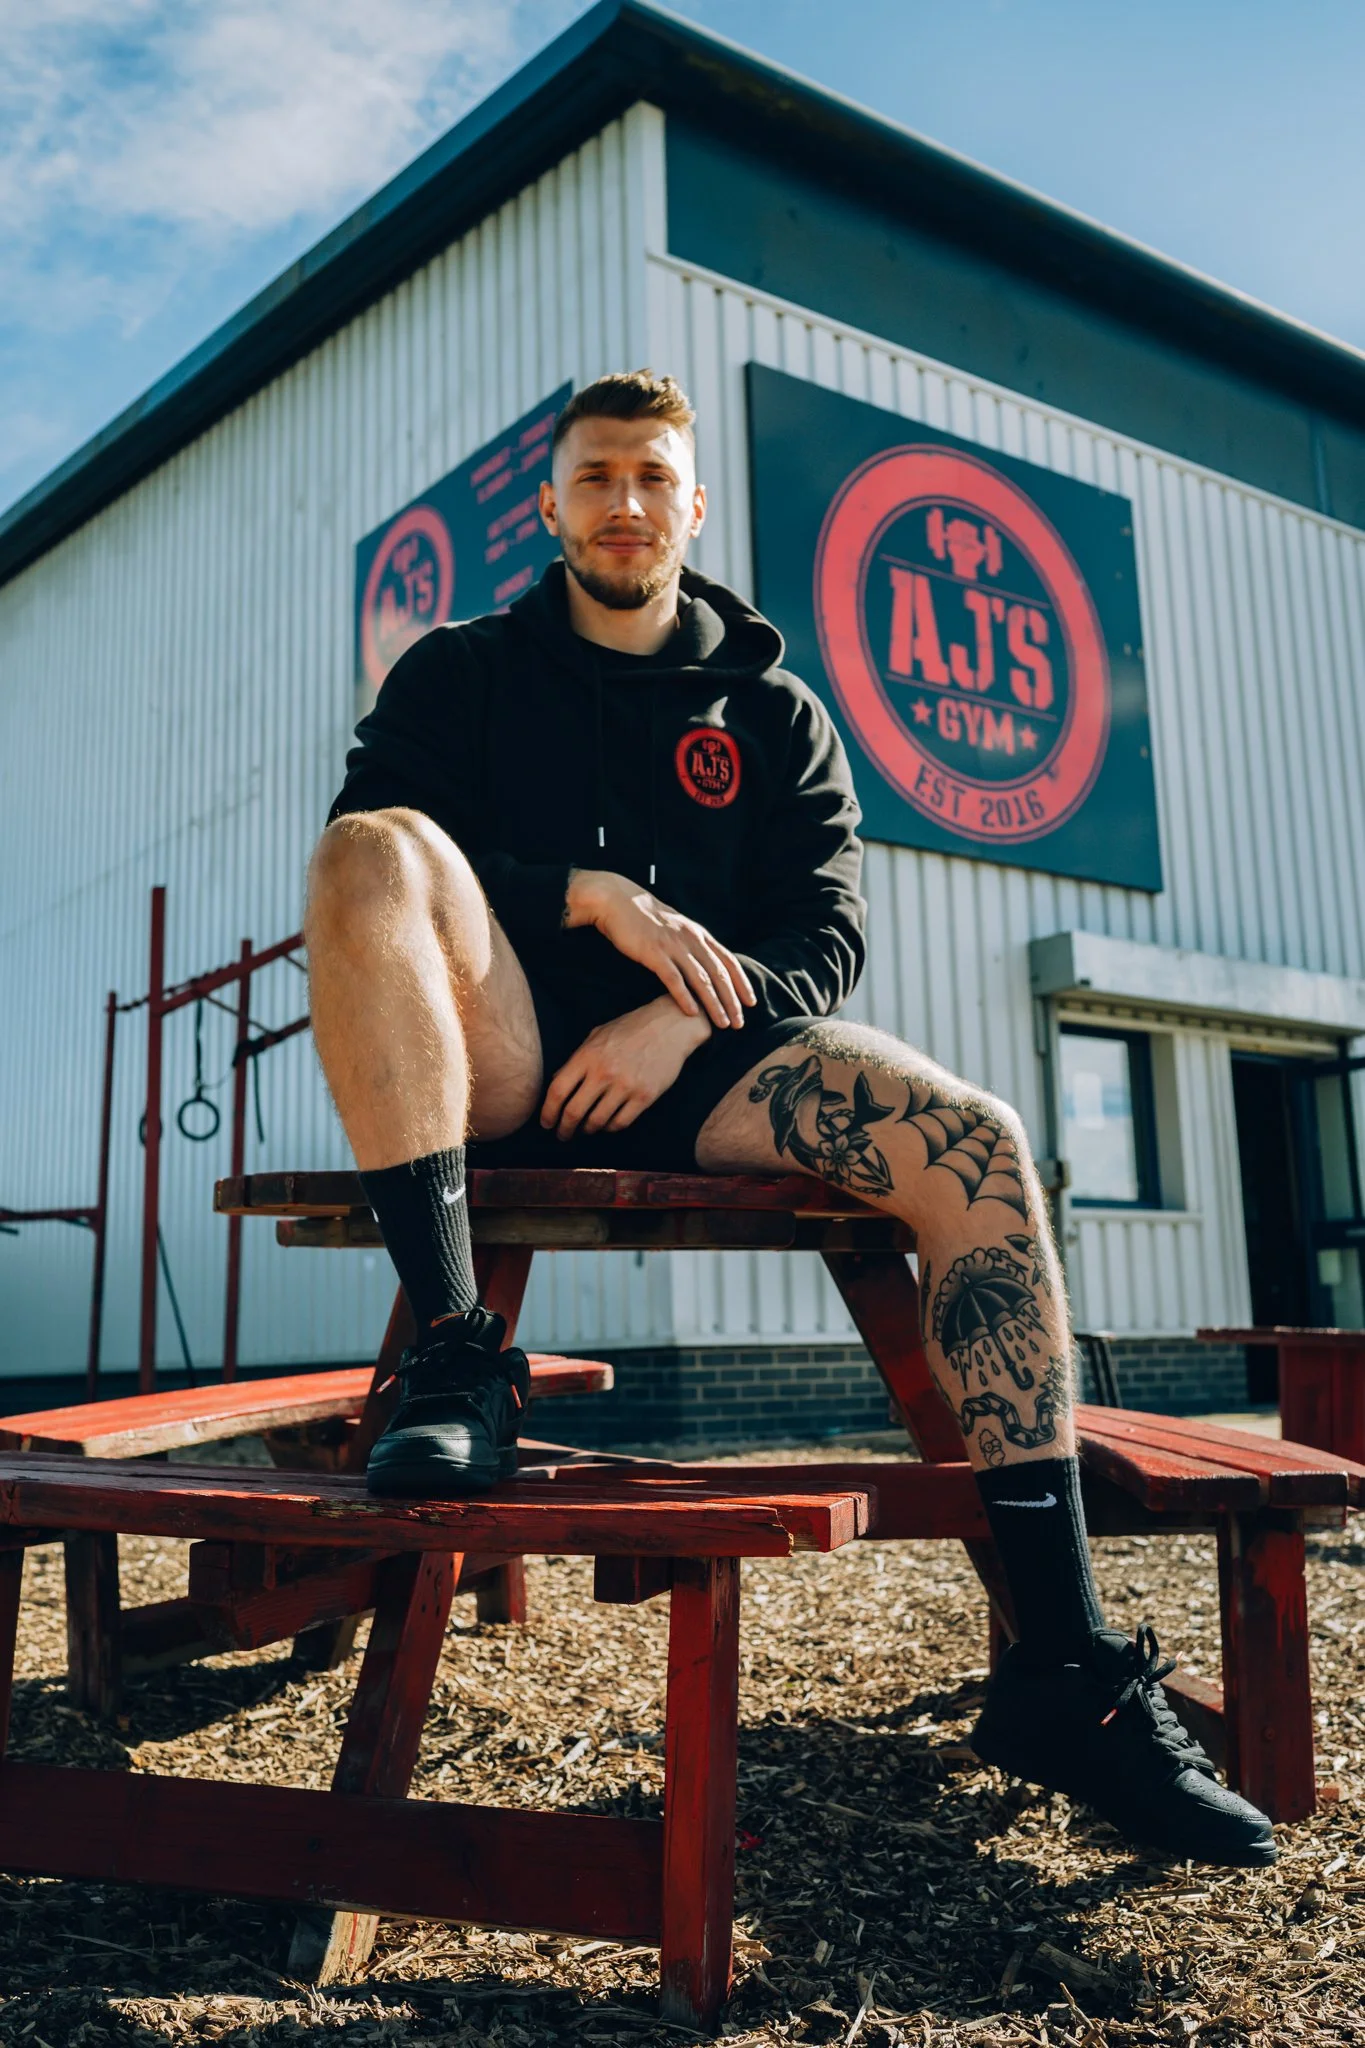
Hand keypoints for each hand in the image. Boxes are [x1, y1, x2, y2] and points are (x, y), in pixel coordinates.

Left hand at [540, 997, 710, 1140]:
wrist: (669, 1027)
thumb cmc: (630, 1029)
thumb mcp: (597, 1036)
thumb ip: (576, 1060)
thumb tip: (556, 1083)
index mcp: (587, 1055)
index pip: (557, 1091)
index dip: (547, 1112)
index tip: (546, 1122)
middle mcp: (604, 1072)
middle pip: (573, 1112)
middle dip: (564, 1129)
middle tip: (562, 1134)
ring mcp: (626, 1085)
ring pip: (597, 1122)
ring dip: (587, 1130)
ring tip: (585, 1129)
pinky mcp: (645, 1096)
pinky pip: (620, 1123)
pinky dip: (610, 1128)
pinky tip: (607, 1124)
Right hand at [565, 869, 756, 1028]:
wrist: (618, 901)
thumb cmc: (645, 918)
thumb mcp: (676, 927)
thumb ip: (691, 943)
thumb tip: (704, 961)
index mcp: (698, 934)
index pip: (728, 961)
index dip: (741, 983)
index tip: (751, 1002)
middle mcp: (691, 939)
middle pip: (719, 974)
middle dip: (732, 1001)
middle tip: (739, 1023)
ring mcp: (673, 946)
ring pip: (701, 979)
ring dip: (714, 1004)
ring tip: (722, 1023)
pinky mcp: (654, 953)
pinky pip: (673, 979)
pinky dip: (685, 997)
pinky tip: (692, 1013)